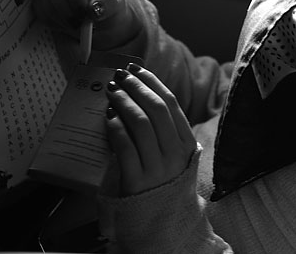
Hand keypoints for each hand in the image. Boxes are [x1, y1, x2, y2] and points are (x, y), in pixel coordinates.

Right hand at [32, 0, 138, 48]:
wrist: (97, 19)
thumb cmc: (107, 5)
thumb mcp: (116, 2)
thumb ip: (109, 3)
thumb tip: (94, 7)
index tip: (85, 12)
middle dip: (65, 6)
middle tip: (78, 22)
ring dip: (60, 17)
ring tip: (77, 25)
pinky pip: (39, 10)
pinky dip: (53, 22)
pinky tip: (67, 25)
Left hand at [105, 64, 196, 195]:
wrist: (163, 226)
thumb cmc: (164, 183)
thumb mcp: (174, 154)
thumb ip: (165, 129)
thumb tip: (143, 93)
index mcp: (186, 142)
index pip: (170, 102)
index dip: (151, 81)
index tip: (136, 68)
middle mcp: (174, 153)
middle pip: (155, 108)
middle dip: (135, 87)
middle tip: (120, 76)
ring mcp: (157, 168)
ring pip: (140, 123)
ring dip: (124, 102)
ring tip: (112, 92)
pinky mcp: (136, 182)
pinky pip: (124, 147)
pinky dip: (115, 127)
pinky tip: (108, 117)